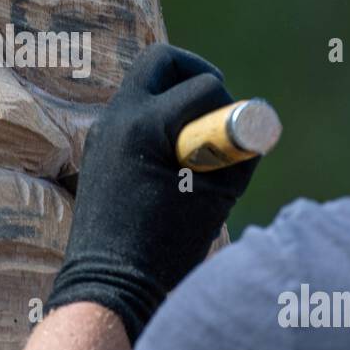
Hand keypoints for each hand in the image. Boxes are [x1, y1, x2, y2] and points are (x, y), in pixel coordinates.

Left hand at [46, 43, 259, 342]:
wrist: (109, 287)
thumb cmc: (168, 248)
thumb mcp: (219, 196)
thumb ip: (239, 152)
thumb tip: (250, 125)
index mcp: (145, 125)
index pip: (202, 84)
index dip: (227, 107)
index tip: (232, 140)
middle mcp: (117, 118)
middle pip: (160, 61)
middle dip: (195, 75)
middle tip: (215, 109)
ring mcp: (102, 133)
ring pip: (145, 86)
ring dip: (176, 101)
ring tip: (193, 145)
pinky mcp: (99, 151)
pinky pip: (134, 115)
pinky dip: (159, 125)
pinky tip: (173, 165)